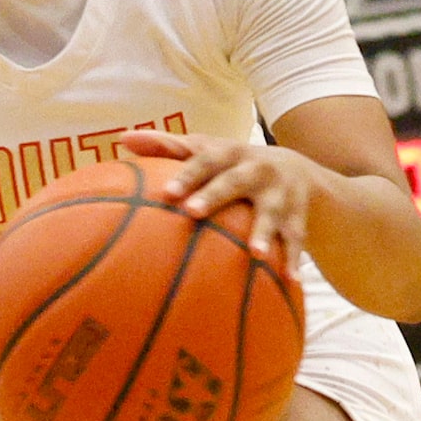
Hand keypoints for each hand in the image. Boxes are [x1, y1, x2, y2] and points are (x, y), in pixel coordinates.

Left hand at [121, 129, 312, 267]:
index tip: (167, 193)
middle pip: (235, 181)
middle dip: (216, 195)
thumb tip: (123, 138)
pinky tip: (291, 282)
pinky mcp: (298, 216)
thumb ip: (167, 146)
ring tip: (256, 255)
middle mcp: (257, 169)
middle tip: (193, 212)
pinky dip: (294, 260)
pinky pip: (297, 241)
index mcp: (230, 153)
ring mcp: (280, 193)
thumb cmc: (233, 163)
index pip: (205, 160)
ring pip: (272, 213)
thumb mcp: (207, 150)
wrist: (298, 170)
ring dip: (264, 232)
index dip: (187, 174)